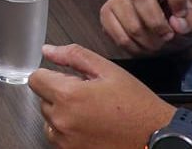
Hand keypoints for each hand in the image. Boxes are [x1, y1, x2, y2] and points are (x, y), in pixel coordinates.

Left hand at [28, 44, 174, 147]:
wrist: (156, 136)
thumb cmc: (136, 105)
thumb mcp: (108, 70)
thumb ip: (73, 56)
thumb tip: (48, 51)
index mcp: (68, 96)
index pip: (35, 79)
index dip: (51, 75)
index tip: (67, 78)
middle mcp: (62, 121)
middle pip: (43, 99)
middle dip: (60, 93)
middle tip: (88, 94)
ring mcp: (66, 141)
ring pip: (49, 119)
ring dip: (62, 113)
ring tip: (90, 111)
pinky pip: (59, 137)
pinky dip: (69, 130)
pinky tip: (91, 126)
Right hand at [99, 0, 191, 56]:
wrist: (158, 27)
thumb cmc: (176, 20)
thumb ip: (191, 22)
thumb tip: (177, 24)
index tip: (182, 15)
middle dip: (156, 23)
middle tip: (167, 37)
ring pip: (128, 19)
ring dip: (146, 40)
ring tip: (156, 45)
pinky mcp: (106, 13)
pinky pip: (116, 33)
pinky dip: (132, 46)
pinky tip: (142, 46)